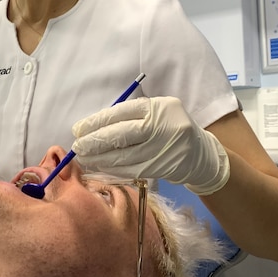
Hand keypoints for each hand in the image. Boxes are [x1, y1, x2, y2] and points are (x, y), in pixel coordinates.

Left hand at [71, 96, 229, 194]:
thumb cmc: (169, 129)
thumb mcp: (156, 113)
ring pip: (124, 155)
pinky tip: (100, 167)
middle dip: (95, 141)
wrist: (199, 154)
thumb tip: (92, 126)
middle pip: (120, 134)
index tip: (79, 129)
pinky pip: (131, 170)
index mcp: (158, 107)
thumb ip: (131, 116)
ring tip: (85, 158)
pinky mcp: (162, 167)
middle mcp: (162, 126)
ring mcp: (163, 148)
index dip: (97, 121)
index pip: (121, 112)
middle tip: (78, 147)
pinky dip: (113, 169)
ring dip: (100, 159)